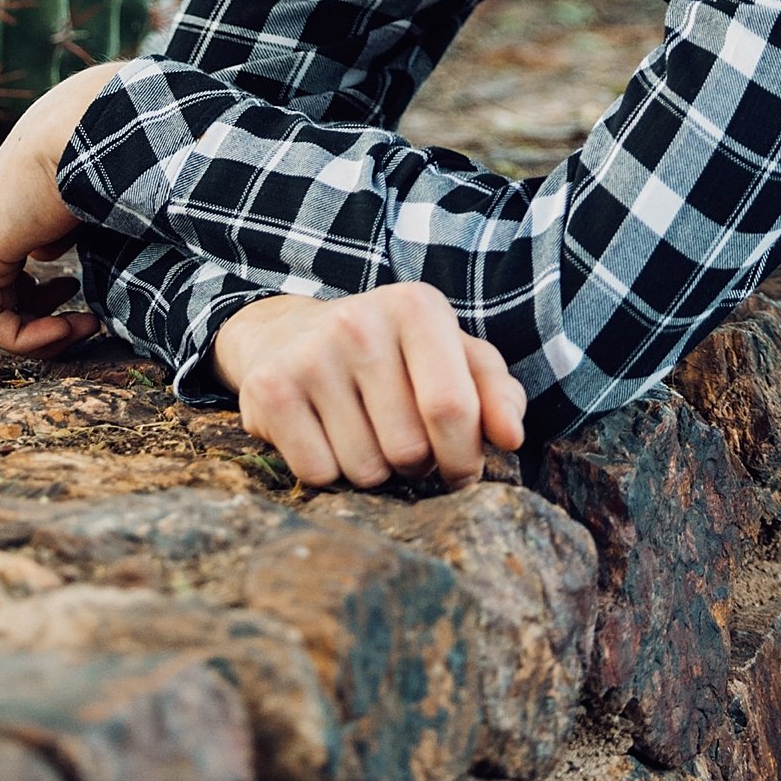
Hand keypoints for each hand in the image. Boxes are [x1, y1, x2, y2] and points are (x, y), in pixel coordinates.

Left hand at [0, 61, 120, 356]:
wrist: (90, 127)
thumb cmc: (108, 148)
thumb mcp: (86, 188)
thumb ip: (64, 222)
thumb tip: (48, 252)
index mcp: (5, 190)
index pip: (11, 252)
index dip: (43, 285)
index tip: (81, 285)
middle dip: (39, 309)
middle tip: (83, 317)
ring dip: (39, 330)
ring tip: (83, 326)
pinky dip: (27, 336)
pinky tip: (67, 329)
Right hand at [211, 283, 527, 488]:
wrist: (290, 333)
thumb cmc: (393, 354)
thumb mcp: (451, 355)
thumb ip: (495, 391)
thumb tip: (511, 436)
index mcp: (416, 307)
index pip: (452, 407)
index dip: (464, 457)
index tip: (461, 470)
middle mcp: (360, 322)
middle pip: (409, 449)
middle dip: (417, 466)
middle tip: (404, 444)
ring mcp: (310, 355)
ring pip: (365, 469)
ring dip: (374, 471)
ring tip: (364, 434)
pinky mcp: (269, 390)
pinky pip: (318, 473)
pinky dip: (329, 473)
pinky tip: (324, 436)